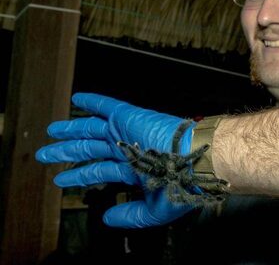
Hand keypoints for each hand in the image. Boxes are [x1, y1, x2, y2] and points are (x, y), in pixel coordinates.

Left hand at [35, 93, 195, 227]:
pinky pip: (107, 106)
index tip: (61, 180)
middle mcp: (126, 148)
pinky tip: (78, 99)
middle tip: (46, 153)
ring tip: (51, 132)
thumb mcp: (152, 211)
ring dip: (71, 130)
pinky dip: (93, 102)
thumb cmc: (179, 185)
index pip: (100, 171)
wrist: (192, 161)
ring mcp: (126, 131)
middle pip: (90, 150)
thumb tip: (106, 219)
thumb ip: (128, 215)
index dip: (80, 176)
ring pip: (92, 129)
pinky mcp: (129, 116)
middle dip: (66, 152)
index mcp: (133, 169)